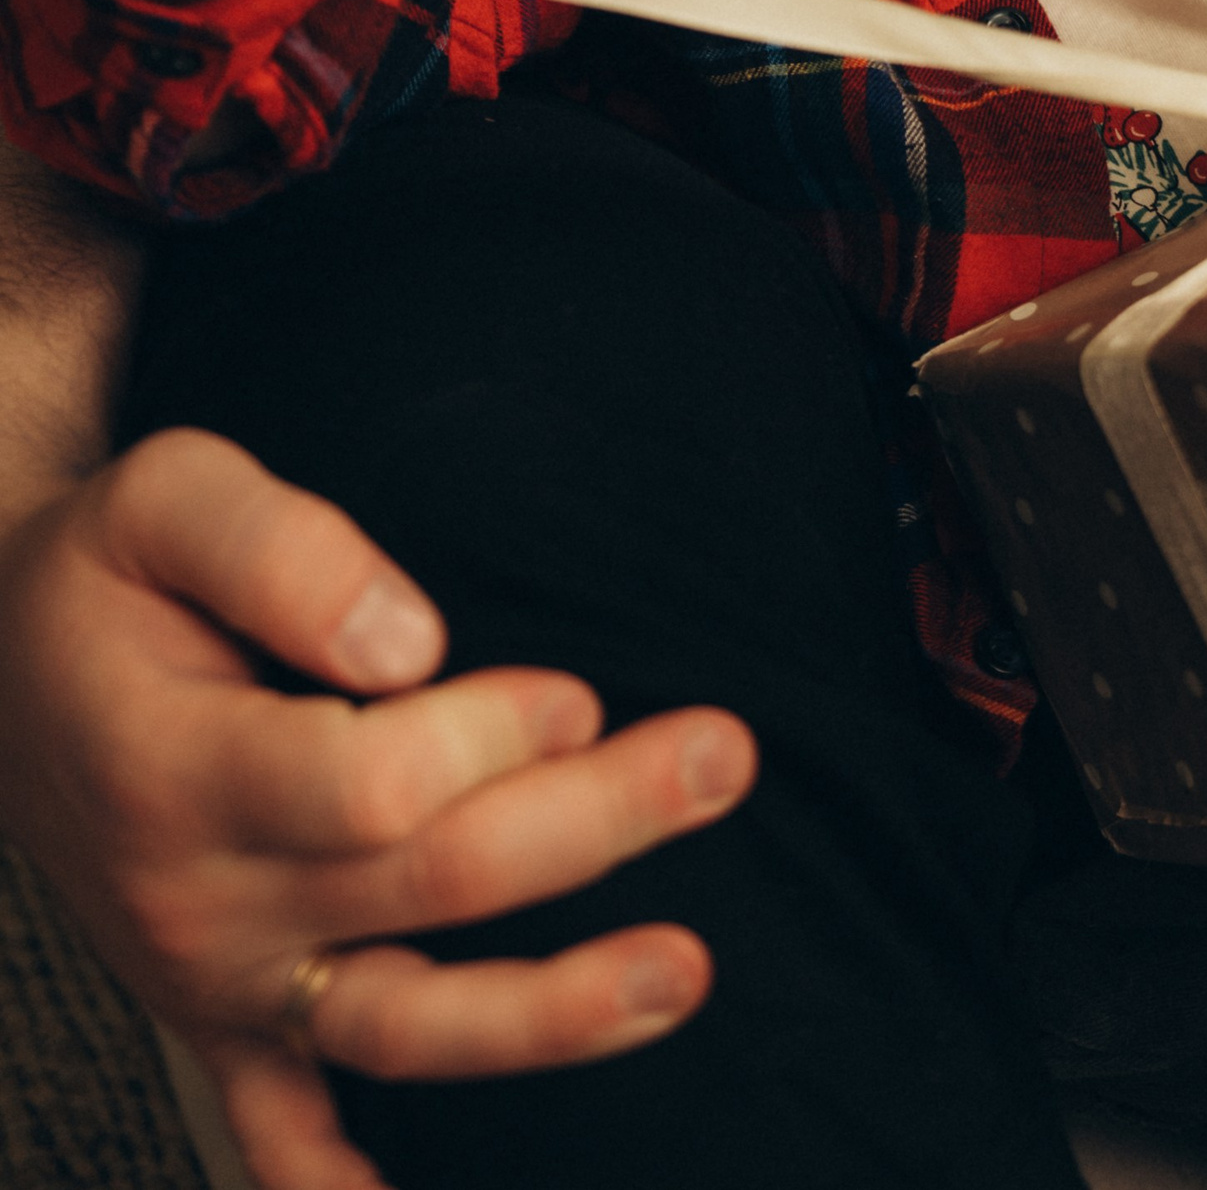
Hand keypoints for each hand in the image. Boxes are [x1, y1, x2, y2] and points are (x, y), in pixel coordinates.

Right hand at [0, 427, 757, 1189]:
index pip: (372, 785)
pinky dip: (334, 1183)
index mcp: (181, 767)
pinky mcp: (219, 1019)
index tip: (576, 690)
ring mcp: (213, 977)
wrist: (2, 672)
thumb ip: (282, 547)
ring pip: (398, 1023)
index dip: (489, 736)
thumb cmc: (110, 573)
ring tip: (688, 972)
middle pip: (430, 881)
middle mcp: (201, 895)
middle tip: (725, 755)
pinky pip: (276, 1131)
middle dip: (596, 820)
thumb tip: (410, 637)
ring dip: (552, 1009)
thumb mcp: (165, 495)